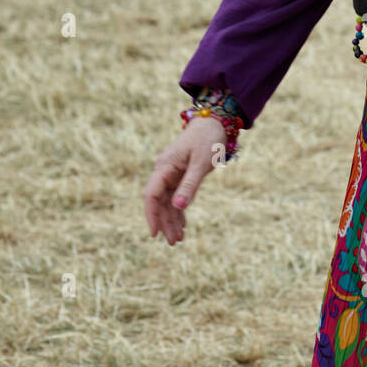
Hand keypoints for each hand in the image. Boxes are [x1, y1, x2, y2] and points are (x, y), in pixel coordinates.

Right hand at [142, 115, 224, 245]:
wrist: (214, 123)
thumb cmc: (208, 140)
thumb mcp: (201, 164)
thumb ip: (189, 185)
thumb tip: (178, 207)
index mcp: (165, 166)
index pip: (151, 194)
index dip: (151, 214)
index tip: (155, 233)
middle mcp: (164, 171)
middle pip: (159, 201)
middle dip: (165, 222)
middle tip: (174, 242)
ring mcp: (171, 173)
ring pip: (167, 201)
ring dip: (172, 220)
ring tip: (179, 239)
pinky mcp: (180, 175)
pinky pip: (176, 196)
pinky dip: (179, 211)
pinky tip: (182, 225)